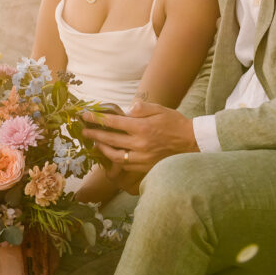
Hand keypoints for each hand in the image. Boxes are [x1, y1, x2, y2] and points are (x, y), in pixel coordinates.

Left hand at [82, 101, 198, 175]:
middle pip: (110, 140)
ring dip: (102, 149)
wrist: (191, 143)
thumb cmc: (175, 124)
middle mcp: (139, 143)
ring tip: (95, 144)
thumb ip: (142, 108)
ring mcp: (141, 157)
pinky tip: (110, 154)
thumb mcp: (160, 109)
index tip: (85, 116)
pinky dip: (115, 160)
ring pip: (114, 155)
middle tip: (83, 131)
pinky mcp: (144, 166)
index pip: (113, 122)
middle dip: (94, 135)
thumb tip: (127, 108)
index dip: (96, 119)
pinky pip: (124, 164)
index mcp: (141, 127)